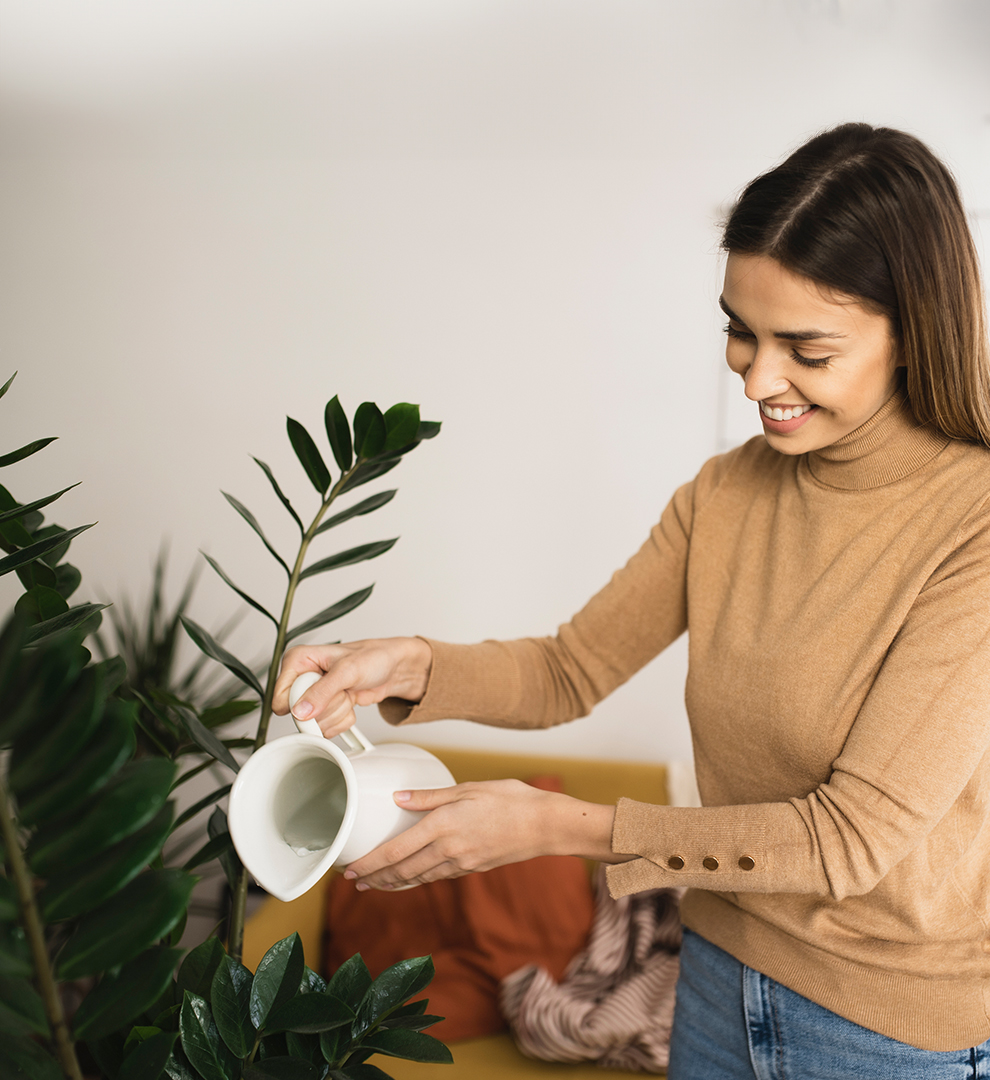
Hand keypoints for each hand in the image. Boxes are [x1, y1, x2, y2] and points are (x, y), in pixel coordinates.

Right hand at [272, 637, 431, 738]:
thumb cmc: (373, 657)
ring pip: (315, 724)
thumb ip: (322, 692)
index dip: (302, 702)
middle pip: (299, 715)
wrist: (392, 668)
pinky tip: (351, 700)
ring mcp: (313, 696)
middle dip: (327, 707)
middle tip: (342, 690)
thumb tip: (300, 711)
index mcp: (298, 661)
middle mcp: (302, 678)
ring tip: (348, 692)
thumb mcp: (347, 671)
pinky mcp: (325, 709)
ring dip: (338, 712)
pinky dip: (344, 718)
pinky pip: (328, 728)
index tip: (324, 695)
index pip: (281, 697)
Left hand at [342, 780, 623, 890]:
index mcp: (442, 826)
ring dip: (393, 883)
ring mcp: (461, 863)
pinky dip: (417, 879)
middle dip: (375, 879)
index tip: (350, 871)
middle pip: (402, 872)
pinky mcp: (472, 868)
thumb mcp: (467, 788)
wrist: (545, 824)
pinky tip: (411, 877)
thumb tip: (398, 797)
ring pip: (418, 878)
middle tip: (355, 881)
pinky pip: (437, 876)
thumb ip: (429, 796)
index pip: (395, 851)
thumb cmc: (510, 799)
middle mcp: (448, 850)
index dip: (369, 864)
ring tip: (375, 884)